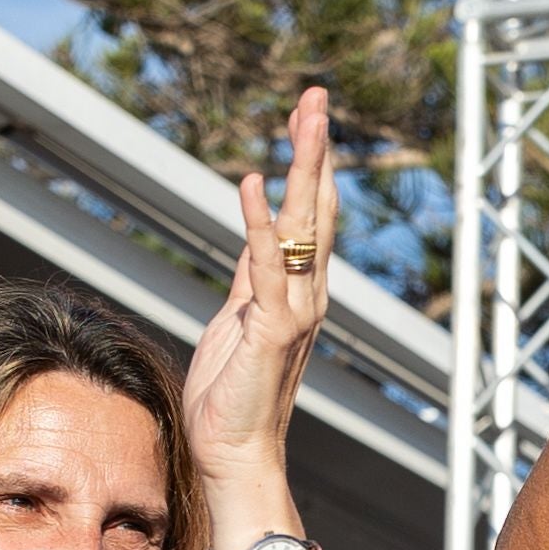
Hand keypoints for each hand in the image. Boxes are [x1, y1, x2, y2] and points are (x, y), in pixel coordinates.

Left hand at [185, 88, 334, 482]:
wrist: (236, 454)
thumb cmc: (231, 397)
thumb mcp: (239, 318)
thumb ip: (252, 276)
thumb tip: (258, 234)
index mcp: (299, 291)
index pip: (310, 216)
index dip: (310, 164)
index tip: (307, 116)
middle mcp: (308, 295)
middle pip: (316, 207)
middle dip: (316, 149)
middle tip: (316, 95)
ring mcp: (295, 310)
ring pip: (303, 225)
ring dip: (305, 167)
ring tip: (305, 115)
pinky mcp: (271, 328)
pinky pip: (266, 265)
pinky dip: (260, 222)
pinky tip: (255, 181)